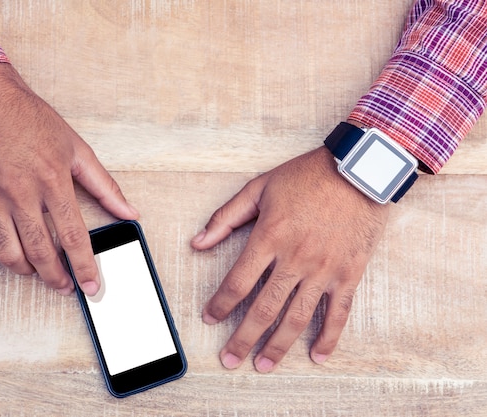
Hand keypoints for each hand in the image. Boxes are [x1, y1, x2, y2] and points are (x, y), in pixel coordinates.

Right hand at [0, 63, 138, 295]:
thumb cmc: (33, 122)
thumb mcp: (77, 149)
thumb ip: (105, 186)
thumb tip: (130, 212)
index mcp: (53, 180)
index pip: (74, 237)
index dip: (84, 267)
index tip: (92, 287)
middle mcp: (21, 192)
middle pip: (40, 253)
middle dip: (56, 279)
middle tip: (65, 287)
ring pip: (8, 254)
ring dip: (27, 271)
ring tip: (39, 270)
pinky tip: (11, 248)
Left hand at [191, 146, 388, 371]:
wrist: (360, 170)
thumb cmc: (307, 176)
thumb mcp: (259, 188)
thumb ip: (226, 217)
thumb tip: (198, 242)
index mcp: (270, 237)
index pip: (238, 282)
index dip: (220, 304)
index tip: (210, 318)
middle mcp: (295, 259)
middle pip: (263, 309)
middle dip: (243, 338)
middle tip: (229, 359)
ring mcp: (324, 270)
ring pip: (297, 317)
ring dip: (278, 346)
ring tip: (263, 365)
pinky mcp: (349, 274)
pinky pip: (338, 313)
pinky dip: (329, 337)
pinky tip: (318, 355)